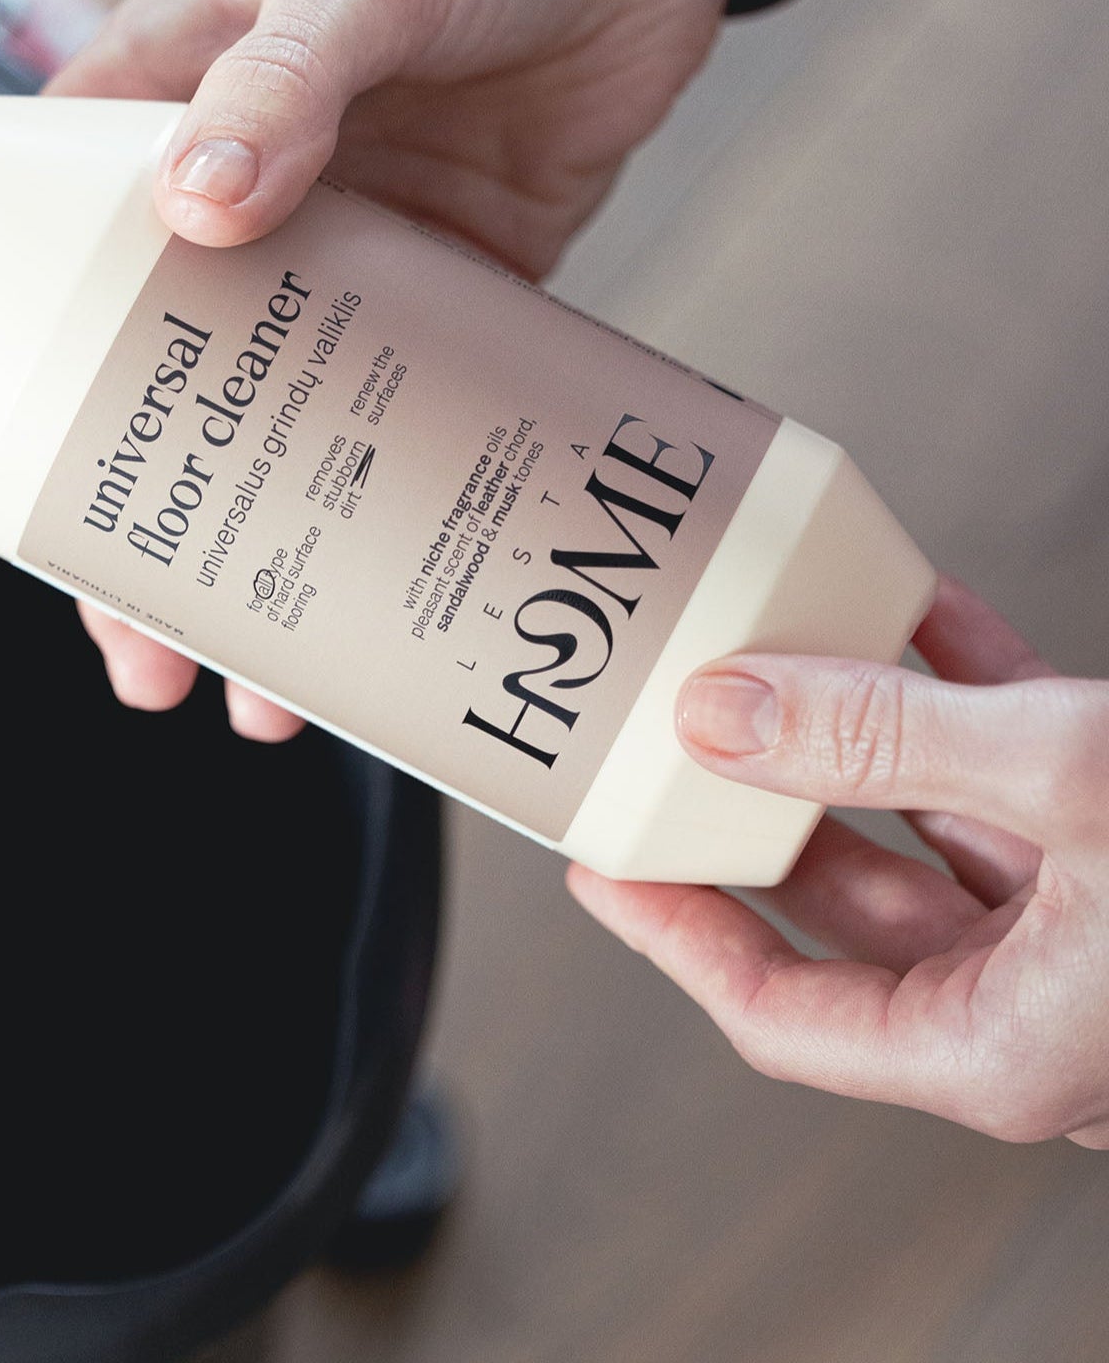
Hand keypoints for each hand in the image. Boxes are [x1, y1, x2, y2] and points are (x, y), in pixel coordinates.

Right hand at [0, 0, 772, 737]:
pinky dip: (366, 518)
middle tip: (126, 639)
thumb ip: (280, 83)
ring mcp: (334, 259)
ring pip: (256, 433)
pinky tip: (366, 605)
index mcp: (156, 113)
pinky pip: (383, 424)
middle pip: (135, 391)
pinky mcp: (440, 294)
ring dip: (243, 553)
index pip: (15, 263)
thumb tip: (199, 205)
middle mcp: (231, 198)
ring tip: (240, 675)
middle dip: (122, 529)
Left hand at [568, 576, 1108, 1146]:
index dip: (670, 934)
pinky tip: (904, 611)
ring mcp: (1082, 932)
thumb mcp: (1066, 785)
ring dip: (854, 735)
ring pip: (926, 830)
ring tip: (769, 657)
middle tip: (666, 741)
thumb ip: (886, 745)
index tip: (599, 866)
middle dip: (751, 811)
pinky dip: (959, 691)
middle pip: (839, 911)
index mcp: (992, 1048)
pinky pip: (1016, 773)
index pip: (773, 1010)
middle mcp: (1030, 1003)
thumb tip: (721, 713)